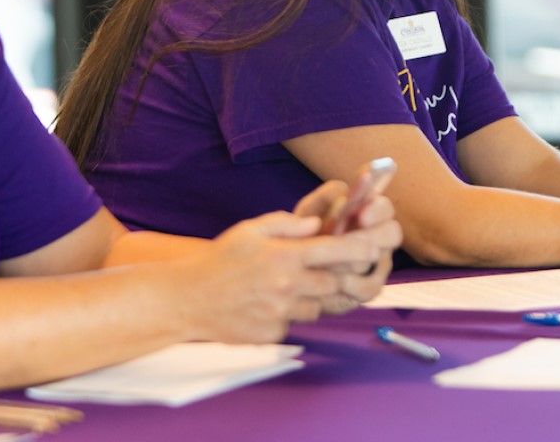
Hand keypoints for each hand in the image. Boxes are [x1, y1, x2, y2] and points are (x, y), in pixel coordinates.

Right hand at [180, 209, 375, 343]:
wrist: (186, 300)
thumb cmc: (218, 261)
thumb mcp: (250, 230)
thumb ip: (287, 224)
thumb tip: (317, 225)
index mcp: (285, 257)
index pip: (337, 252)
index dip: (360, 250)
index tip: (373, 249)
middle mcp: (287, 286)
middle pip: (334, 284)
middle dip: (333, 277)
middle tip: (318, 271)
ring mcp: (280, 313)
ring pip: (315, 307)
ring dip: (309, 298)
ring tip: (282, 288)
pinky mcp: (272, 334)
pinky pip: (292, 324)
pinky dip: (286, 316)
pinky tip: (263, 306)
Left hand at [294, 181, 400, 312]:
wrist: (293, 268)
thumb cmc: (305, 233)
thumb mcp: (310, 211)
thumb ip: (326, 197)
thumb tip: (344, 195)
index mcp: (368, 213)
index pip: (385, 207)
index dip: (377, 210)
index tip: (361, 215)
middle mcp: (379, 237)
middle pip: (393, 233)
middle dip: (373, 236)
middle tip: (348, 240)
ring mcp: (378, 264)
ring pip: (379, 261)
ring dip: (353, 260)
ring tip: (331, 262)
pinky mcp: (370, 288)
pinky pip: (370, 287)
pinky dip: (352, 284)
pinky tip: (336, 283)